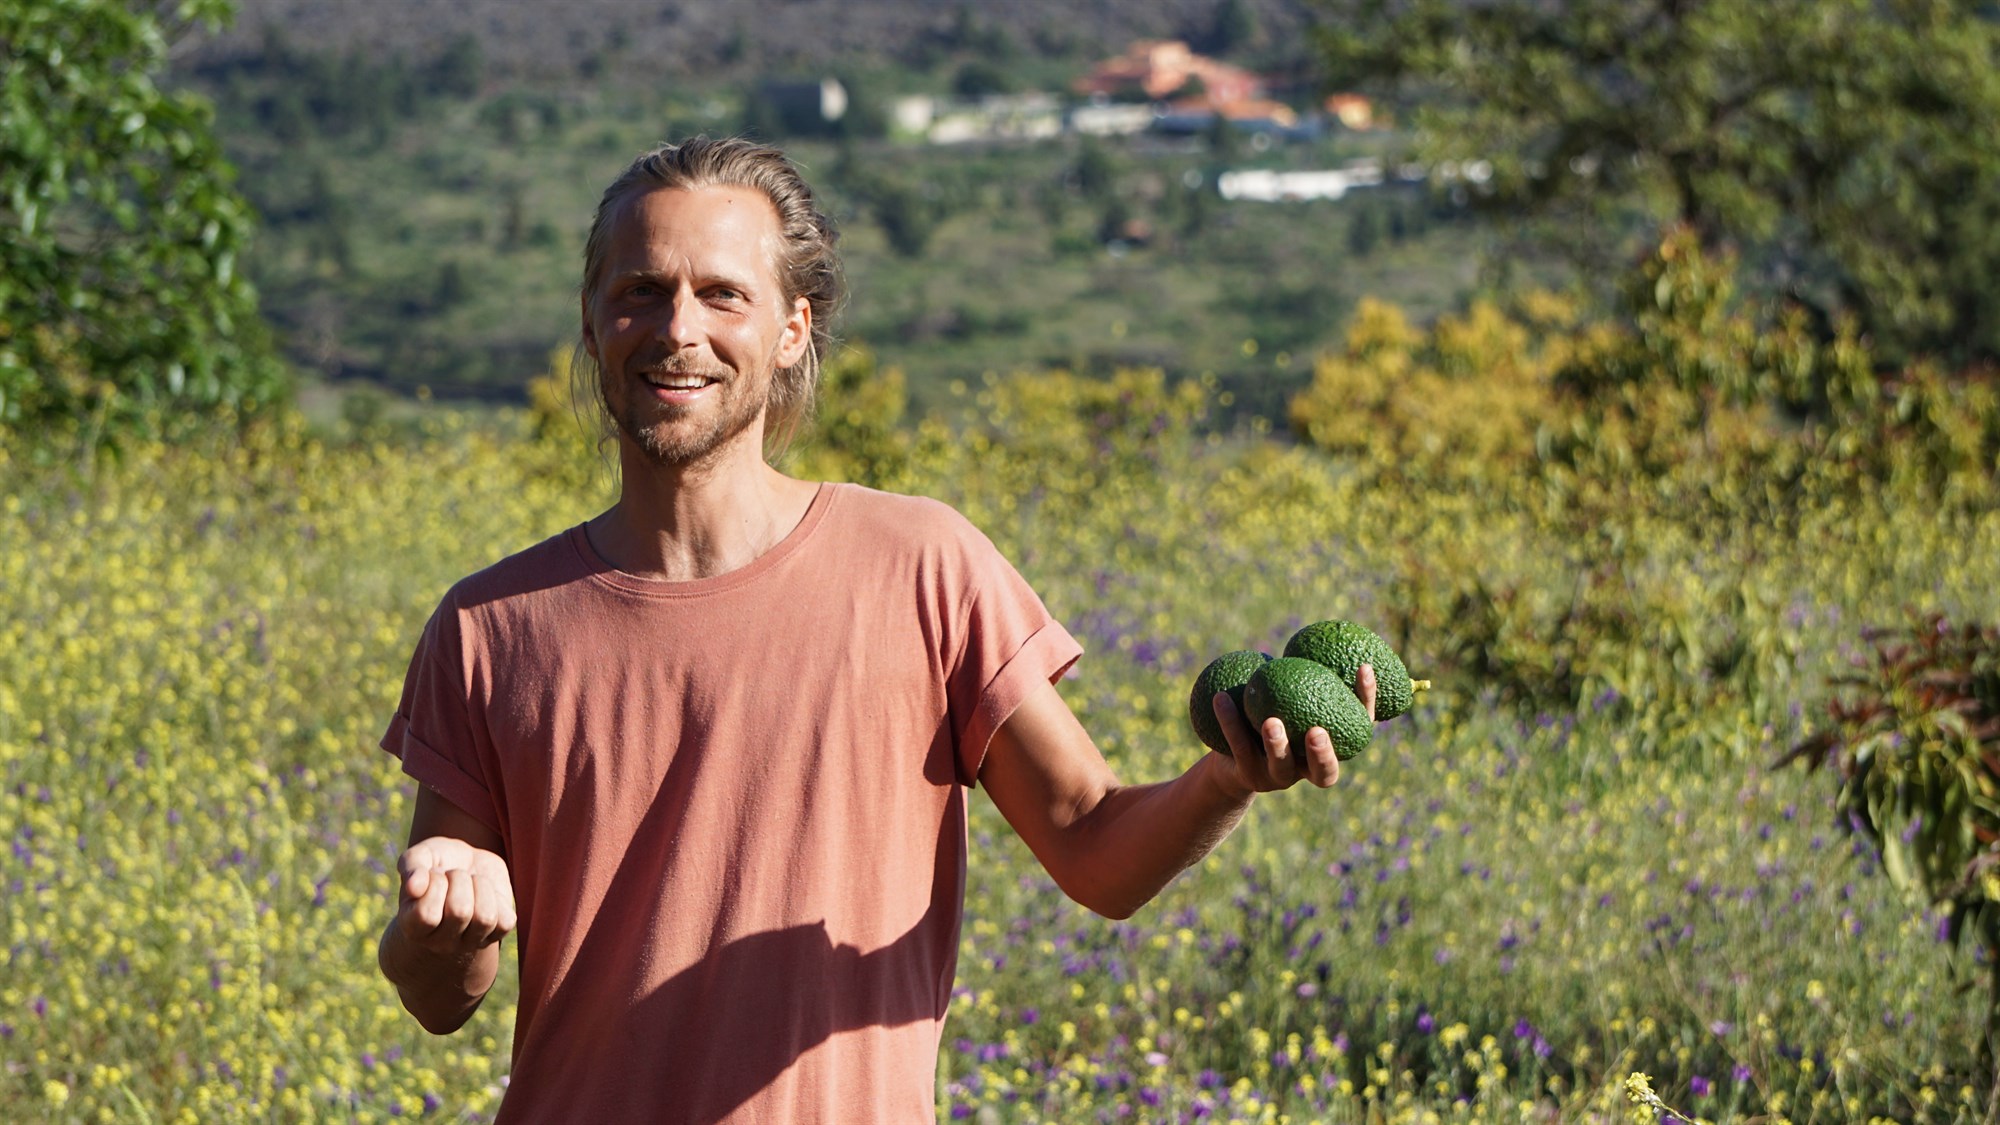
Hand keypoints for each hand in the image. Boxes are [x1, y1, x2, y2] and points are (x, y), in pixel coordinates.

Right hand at [394, 836, 517, 956]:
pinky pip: (506, 922)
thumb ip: (411, 866)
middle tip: (455, 874)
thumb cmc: (438, 862)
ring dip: (481, 887)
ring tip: (472, 881)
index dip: (435, 884)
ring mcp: (470, 941)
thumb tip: (414, 887)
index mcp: (414, 927)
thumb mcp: (420, 856)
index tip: (434, 872)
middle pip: (459, 912)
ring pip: (485, 918)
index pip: (426, 915)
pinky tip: (487, 894)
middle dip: (459, 879)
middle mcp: (441, 942)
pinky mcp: (497, 933)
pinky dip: (499, 899)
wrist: (468, 863)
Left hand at [1212, 663, 1376, 793]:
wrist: (1232, 763)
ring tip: (1271, 721)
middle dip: (1322, 753)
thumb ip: (1302, 678)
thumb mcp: (1290, 697)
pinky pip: (1239, 747)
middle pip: (1325, 772)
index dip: (1366, 701)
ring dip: (1276, 743)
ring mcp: (1277, 778)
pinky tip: (1220, 698)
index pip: (1359, 729)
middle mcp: (1306, 771)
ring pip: (1280, 764)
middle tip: (1317, 730)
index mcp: (1329, 748)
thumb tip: (1312, 632)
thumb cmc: (1271, 717)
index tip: (1363, 666)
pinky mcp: (1248, 777)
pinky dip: (1230, 722)